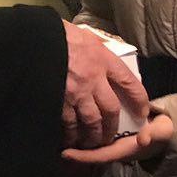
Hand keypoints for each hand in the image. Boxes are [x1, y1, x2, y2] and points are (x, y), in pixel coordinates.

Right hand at [61, 21, 149, 148]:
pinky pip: (69, 124)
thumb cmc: (59, 34)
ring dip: (94, 135)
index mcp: (102, 59)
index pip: (129, 82)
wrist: (34, 40)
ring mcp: (75, 93)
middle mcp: (93, 78)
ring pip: (92, 122)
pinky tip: (72, 140)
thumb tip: (106, 55)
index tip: (142, 111)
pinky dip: (71, 134)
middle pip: (111, 109)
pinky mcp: (58, 102)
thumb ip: (99, 49)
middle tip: (112, 135)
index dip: (139, 99)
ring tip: (93, 142)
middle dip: (113, 126)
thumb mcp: (86, 37)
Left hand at [62, 113, 173, 164]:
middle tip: (56, 142)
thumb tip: (143, 138)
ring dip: (78, 140)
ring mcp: (115, 143)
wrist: (170, 130)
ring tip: (61, 131)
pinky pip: (96, 137)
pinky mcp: (114, 135)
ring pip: (92, 145)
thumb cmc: (163, 130)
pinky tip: (75, 122)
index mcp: (124, 149)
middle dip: (75, 149)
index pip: (99, 156)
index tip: (66, 154)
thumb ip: (155, 134)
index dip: (82, 156)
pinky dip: (85, 131)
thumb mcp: (162, 131)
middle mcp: (116, 148)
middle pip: (91, 152)